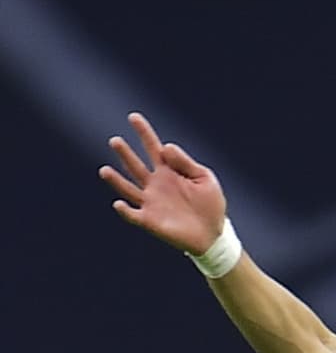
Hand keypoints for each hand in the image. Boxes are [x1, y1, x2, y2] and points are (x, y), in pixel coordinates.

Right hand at [99, 111, 226, 254]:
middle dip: (125, 153)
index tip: (133, 117)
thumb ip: (186, 162)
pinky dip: (125, 211)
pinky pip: (133, 215)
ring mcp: (151, 203)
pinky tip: (119, 204)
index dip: (143, 132)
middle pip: (135, 166)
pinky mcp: (151, 221)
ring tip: (105, 170)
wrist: (214, 235)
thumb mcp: (204, 178)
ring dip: (116, 180)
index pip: (152, 147)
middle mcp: (156, 185)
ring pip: (128, 189)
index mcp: (169, 171)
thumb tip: (166, 147)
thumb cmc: (211, 205)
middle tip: (115, 141)